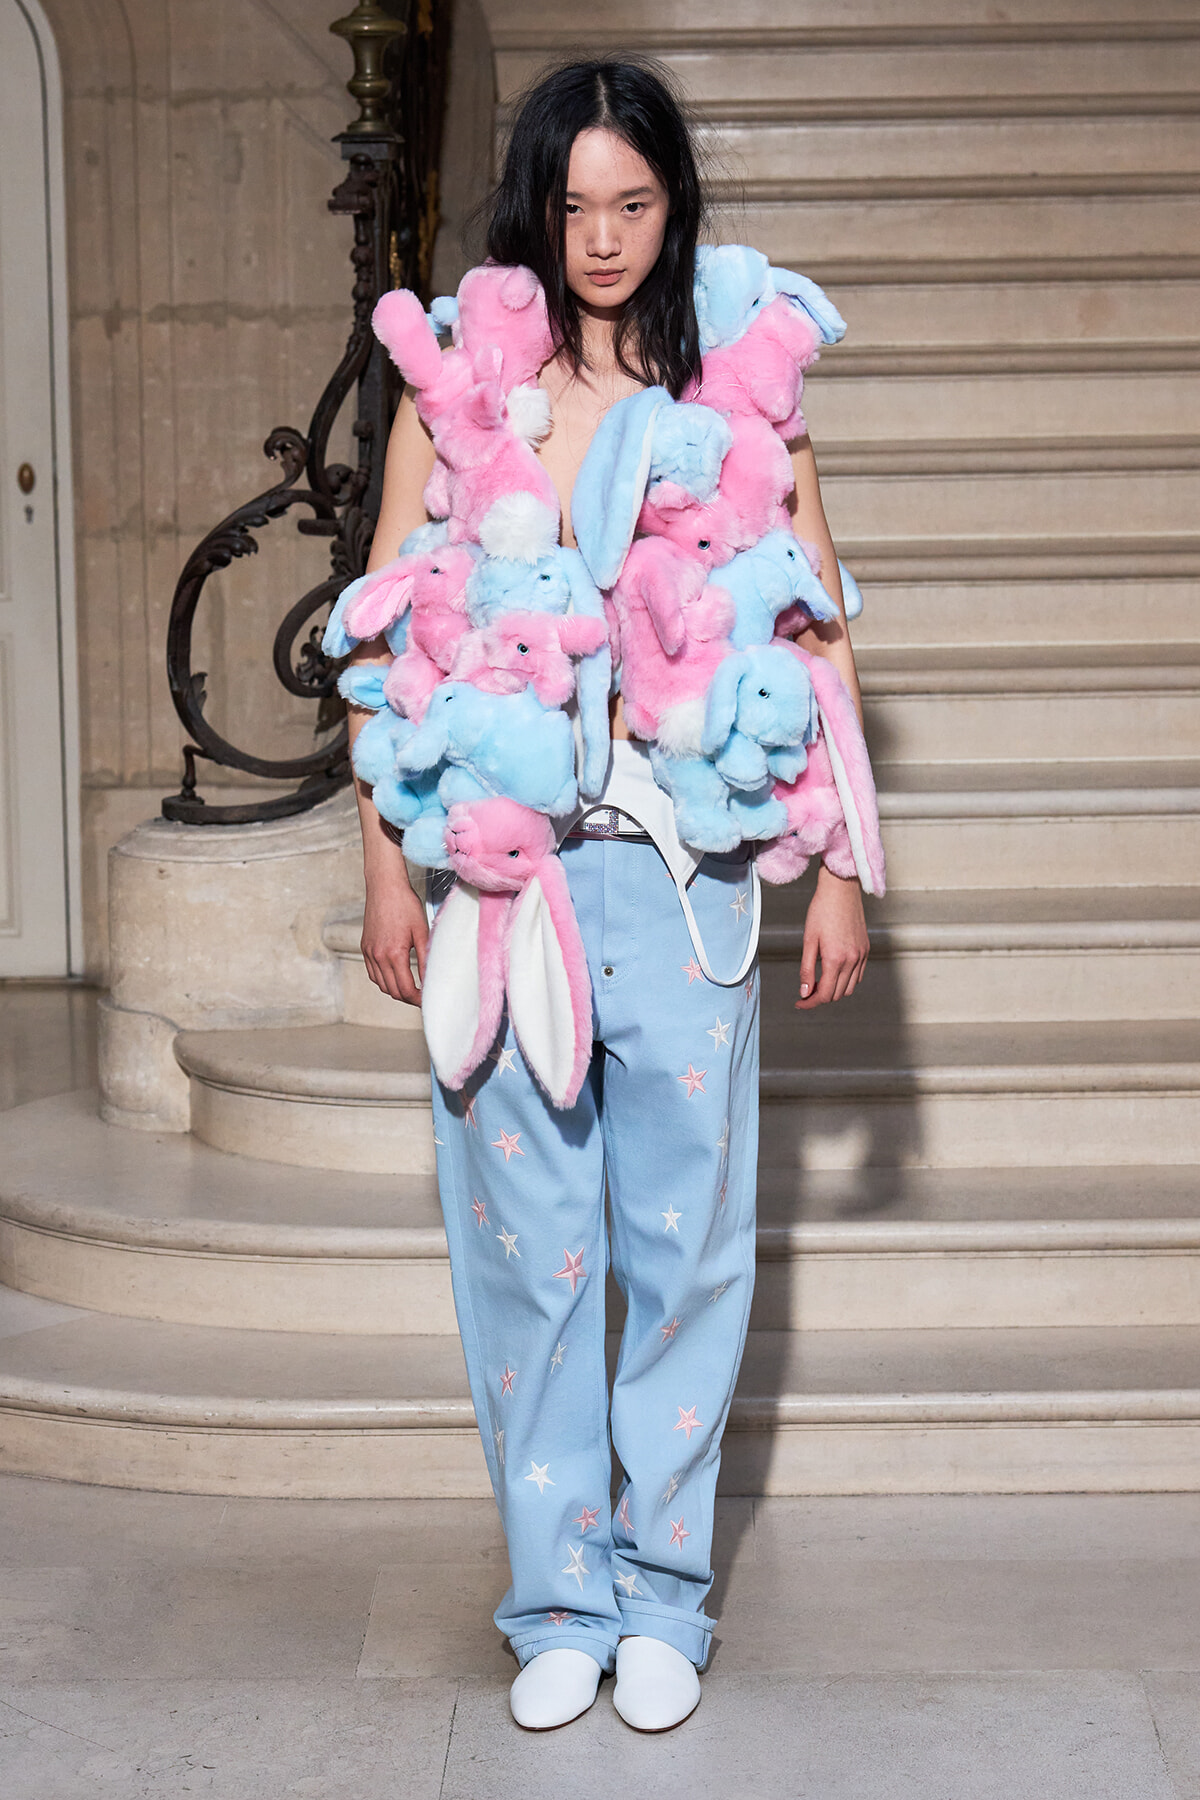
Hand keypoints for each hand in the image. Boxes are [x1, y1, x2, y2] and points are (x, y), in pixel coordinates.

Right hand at [361, 872, 428, 1005]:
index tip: (427, 1000)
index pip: (405, 989)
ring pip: (381, 984)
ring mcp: (369, 952)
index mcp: (394, 954)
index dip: (418, 999)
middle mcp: (378, 956)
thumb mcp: (422, 932)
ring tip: (411, 988)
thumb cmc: (405, 905)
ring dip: (395, 990)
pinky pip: (372, 973)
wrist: (385, 886)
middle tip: (422, 997)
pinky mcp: (365, 947)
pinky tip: (394, 977)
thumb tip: (431, 979)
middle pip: (392, 991)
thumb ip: (426, 959)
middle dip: (408, 998)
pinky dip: (383, 980)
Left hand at [795, 864, 868, 1008]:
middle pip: (837, 994)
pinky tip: (833, 973)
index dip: (810, 1003)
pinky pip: (858, 976)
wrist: (841, 890)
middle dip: (820, 997)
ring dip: (833, 990)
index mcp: (835, 959)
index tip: (799, 1003)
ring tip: (818, 983)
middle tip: (805, 992)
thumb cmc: (821, 911)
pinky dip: (846, 980)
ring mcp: (861, 955)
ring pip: (849, 988)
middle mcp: (852, 960)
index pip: (824, 994)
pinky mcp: (866, 950)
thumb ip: (806, 969)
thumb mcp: (808, 941)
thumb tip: (804, 992)